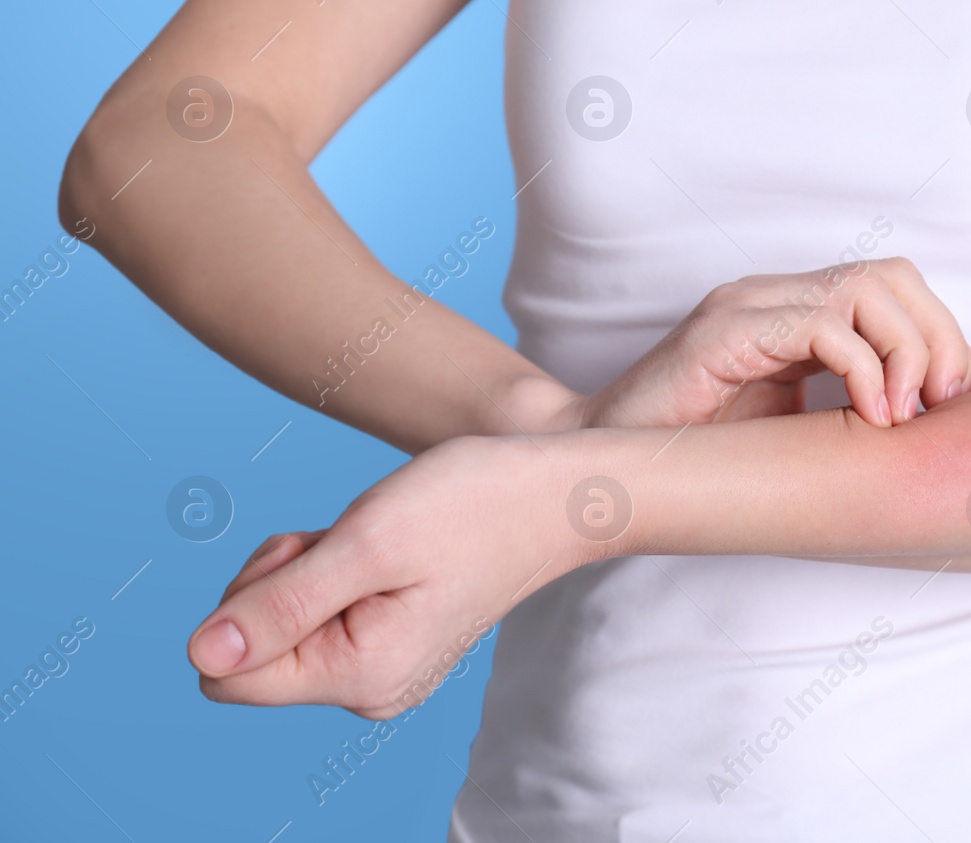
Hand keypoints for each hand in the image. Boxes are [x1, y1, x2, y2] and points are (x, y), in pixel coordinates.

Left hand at [186, 437, 581, 716]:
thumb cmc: (475, 503)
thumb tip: (199, 656)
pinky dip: (336, 568)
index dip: (251, 601)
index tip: (317, 557)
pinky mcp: (396, 641)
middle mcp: (370, 689)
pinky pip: (321, 615)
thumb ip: (279, 604)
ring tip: (376, 537)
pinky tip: (387, 546)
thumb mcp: (367, 542)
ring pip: (284, 626)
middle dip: (280, 580)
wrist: (560, 492)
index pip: (227, 673)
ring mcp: (386, 669)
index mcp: (362, 676)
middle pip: (251, 650)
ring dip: (310, 568)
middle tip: (349, 540)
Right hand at [578, 257, 970, 429]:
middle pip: (891, 275)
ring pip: (866, 288)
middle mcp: (774, 294)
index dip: (939, 336)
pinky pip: (823, 325)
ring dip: (906, 352)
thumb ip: (848, 407)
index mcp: (794, 309)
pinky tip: (870, 415)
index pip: (894, 284)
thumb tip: (928, 426)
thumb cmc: (699, 451)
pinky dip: (865, 369)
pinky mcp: (726, 331)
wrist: (606, 457)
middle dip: (937, 340)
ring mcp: (749, 305)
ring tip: (902, 415)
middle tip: (939, 406)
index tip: (951, 402)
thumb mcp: (794, 426)